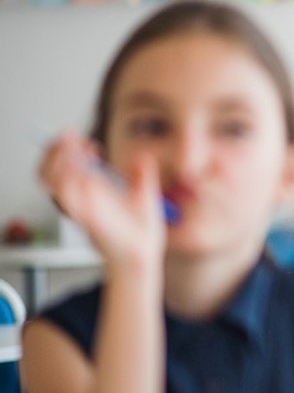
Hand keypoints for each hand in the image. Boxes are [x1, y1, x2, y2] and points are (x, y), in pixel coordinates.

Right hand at [38, 133, 165, 275]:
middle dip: (55, 148)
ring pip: (49, 179)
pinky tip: (83, 173)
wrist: (145, 254)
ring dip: (57, 160)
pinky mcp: (86, 217)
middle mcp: (81, 196)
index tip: (89, 142)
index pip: (64, 164)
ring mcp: (81, 206)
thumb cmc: (141, 231)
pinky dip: (67, 182)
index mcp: (91, 190)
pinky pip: (65, 198)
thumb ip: (143, 174)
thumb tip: (142, 156)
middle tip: (74, 139)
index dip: (68, 147)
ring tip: (76, 150)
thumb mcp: (145, 194)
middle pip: (49, 168)